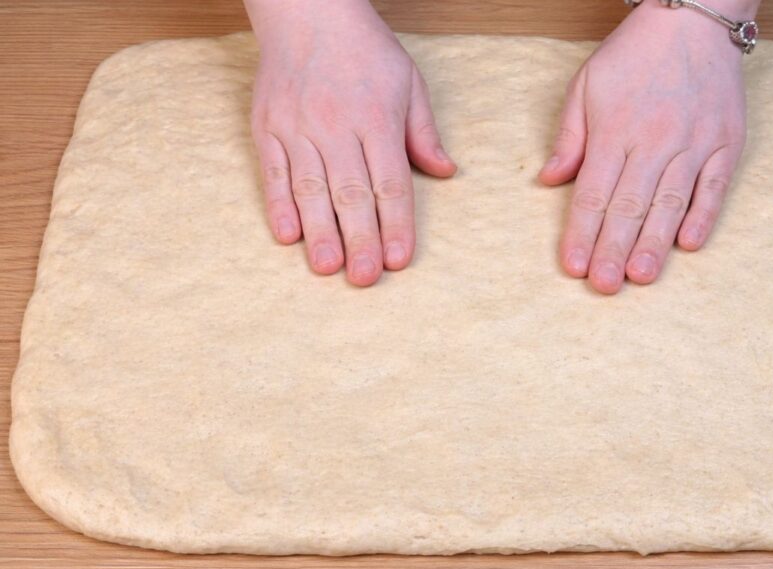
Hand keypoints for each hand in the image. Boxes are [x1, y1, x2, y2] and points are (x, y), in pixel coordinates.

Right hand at [246, 0, 455, 285]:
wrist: (307, 10)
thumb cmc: (364, 49)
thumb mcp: (409, 82)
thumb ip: (423, 132)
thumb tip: (446, 172)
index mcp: (377, 119)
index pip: (390, 182)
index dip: (396, 224)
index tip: (399, 259)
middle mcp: (336, 126)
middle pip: (350, 193)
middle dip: (359, 239)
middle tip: (365, 278)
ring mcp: (297, 128)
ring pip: (310, 189)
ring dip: (319, 232)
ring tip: (327, 267)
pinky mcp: (266, 127)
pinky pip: (272, 172)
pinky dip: (278, 205)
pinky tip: (287, 235)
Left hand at [539, 0, 754, 293]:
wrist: (695, 19)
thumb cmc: (634, 54)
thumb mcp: (586, 85)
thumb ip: (569, 136)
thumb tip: (549, 181)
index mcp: (615, 129)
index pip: (594, 192)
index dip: (582, 232)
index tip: (573, 266)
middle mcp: (654, 140)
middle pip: (629, 205)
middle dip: (614, 249)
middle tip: (603, 285)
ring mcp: (695, 142)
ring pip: (671, 202)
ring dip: (654, 243)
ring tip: (640, 277)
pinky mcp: (727, 142)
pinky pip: (715, 186)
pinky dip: (703, 216)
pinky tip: (688, 245)